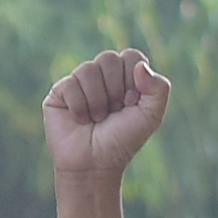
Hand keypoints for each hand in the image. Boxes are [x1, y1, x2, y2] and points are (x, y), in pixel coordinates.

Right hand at [42, 51, 170, 181]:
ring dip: (97, 100)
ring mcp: (79, 82)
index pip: (130, 56)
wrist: (95, 162)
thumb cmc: (123, 139)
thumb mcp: (152, 115)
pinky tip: (81, 119)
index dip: (132, 79)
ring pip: (88, 69)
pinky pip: (70, 84)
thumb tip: (140, 66)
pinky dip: (80, 106)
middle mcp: (102, 76)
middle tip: (114, 110)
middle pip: (109, 58)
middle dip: (114, 89)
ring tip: (97, 117)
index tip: (131, 102)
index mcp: (125, 76)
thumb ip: (159, 87)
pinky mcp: (59, 92)